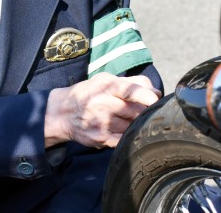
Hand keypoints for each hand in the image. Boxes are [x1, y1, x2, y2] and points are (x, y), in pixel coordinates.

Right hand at [44, 73, 161, 148]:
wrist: (63, 112)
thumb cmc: (91, 93)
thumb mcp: (106, 80)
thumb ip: (132, 83)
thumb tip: (157, 93)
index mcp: (107, 86)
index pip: (128, 90)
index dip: (144, 95)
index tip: (155, 99)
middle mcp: (103, 104)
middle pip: (135, 111)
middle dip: (144, 111)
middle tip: (145, 110)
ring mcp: (102, 123)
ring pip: (132, 126)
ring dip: (137, 123)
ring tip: (129, 118)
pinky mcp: (101, 139)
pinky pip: (124, 140)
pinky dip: (129, 136)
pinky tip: (125, 130)